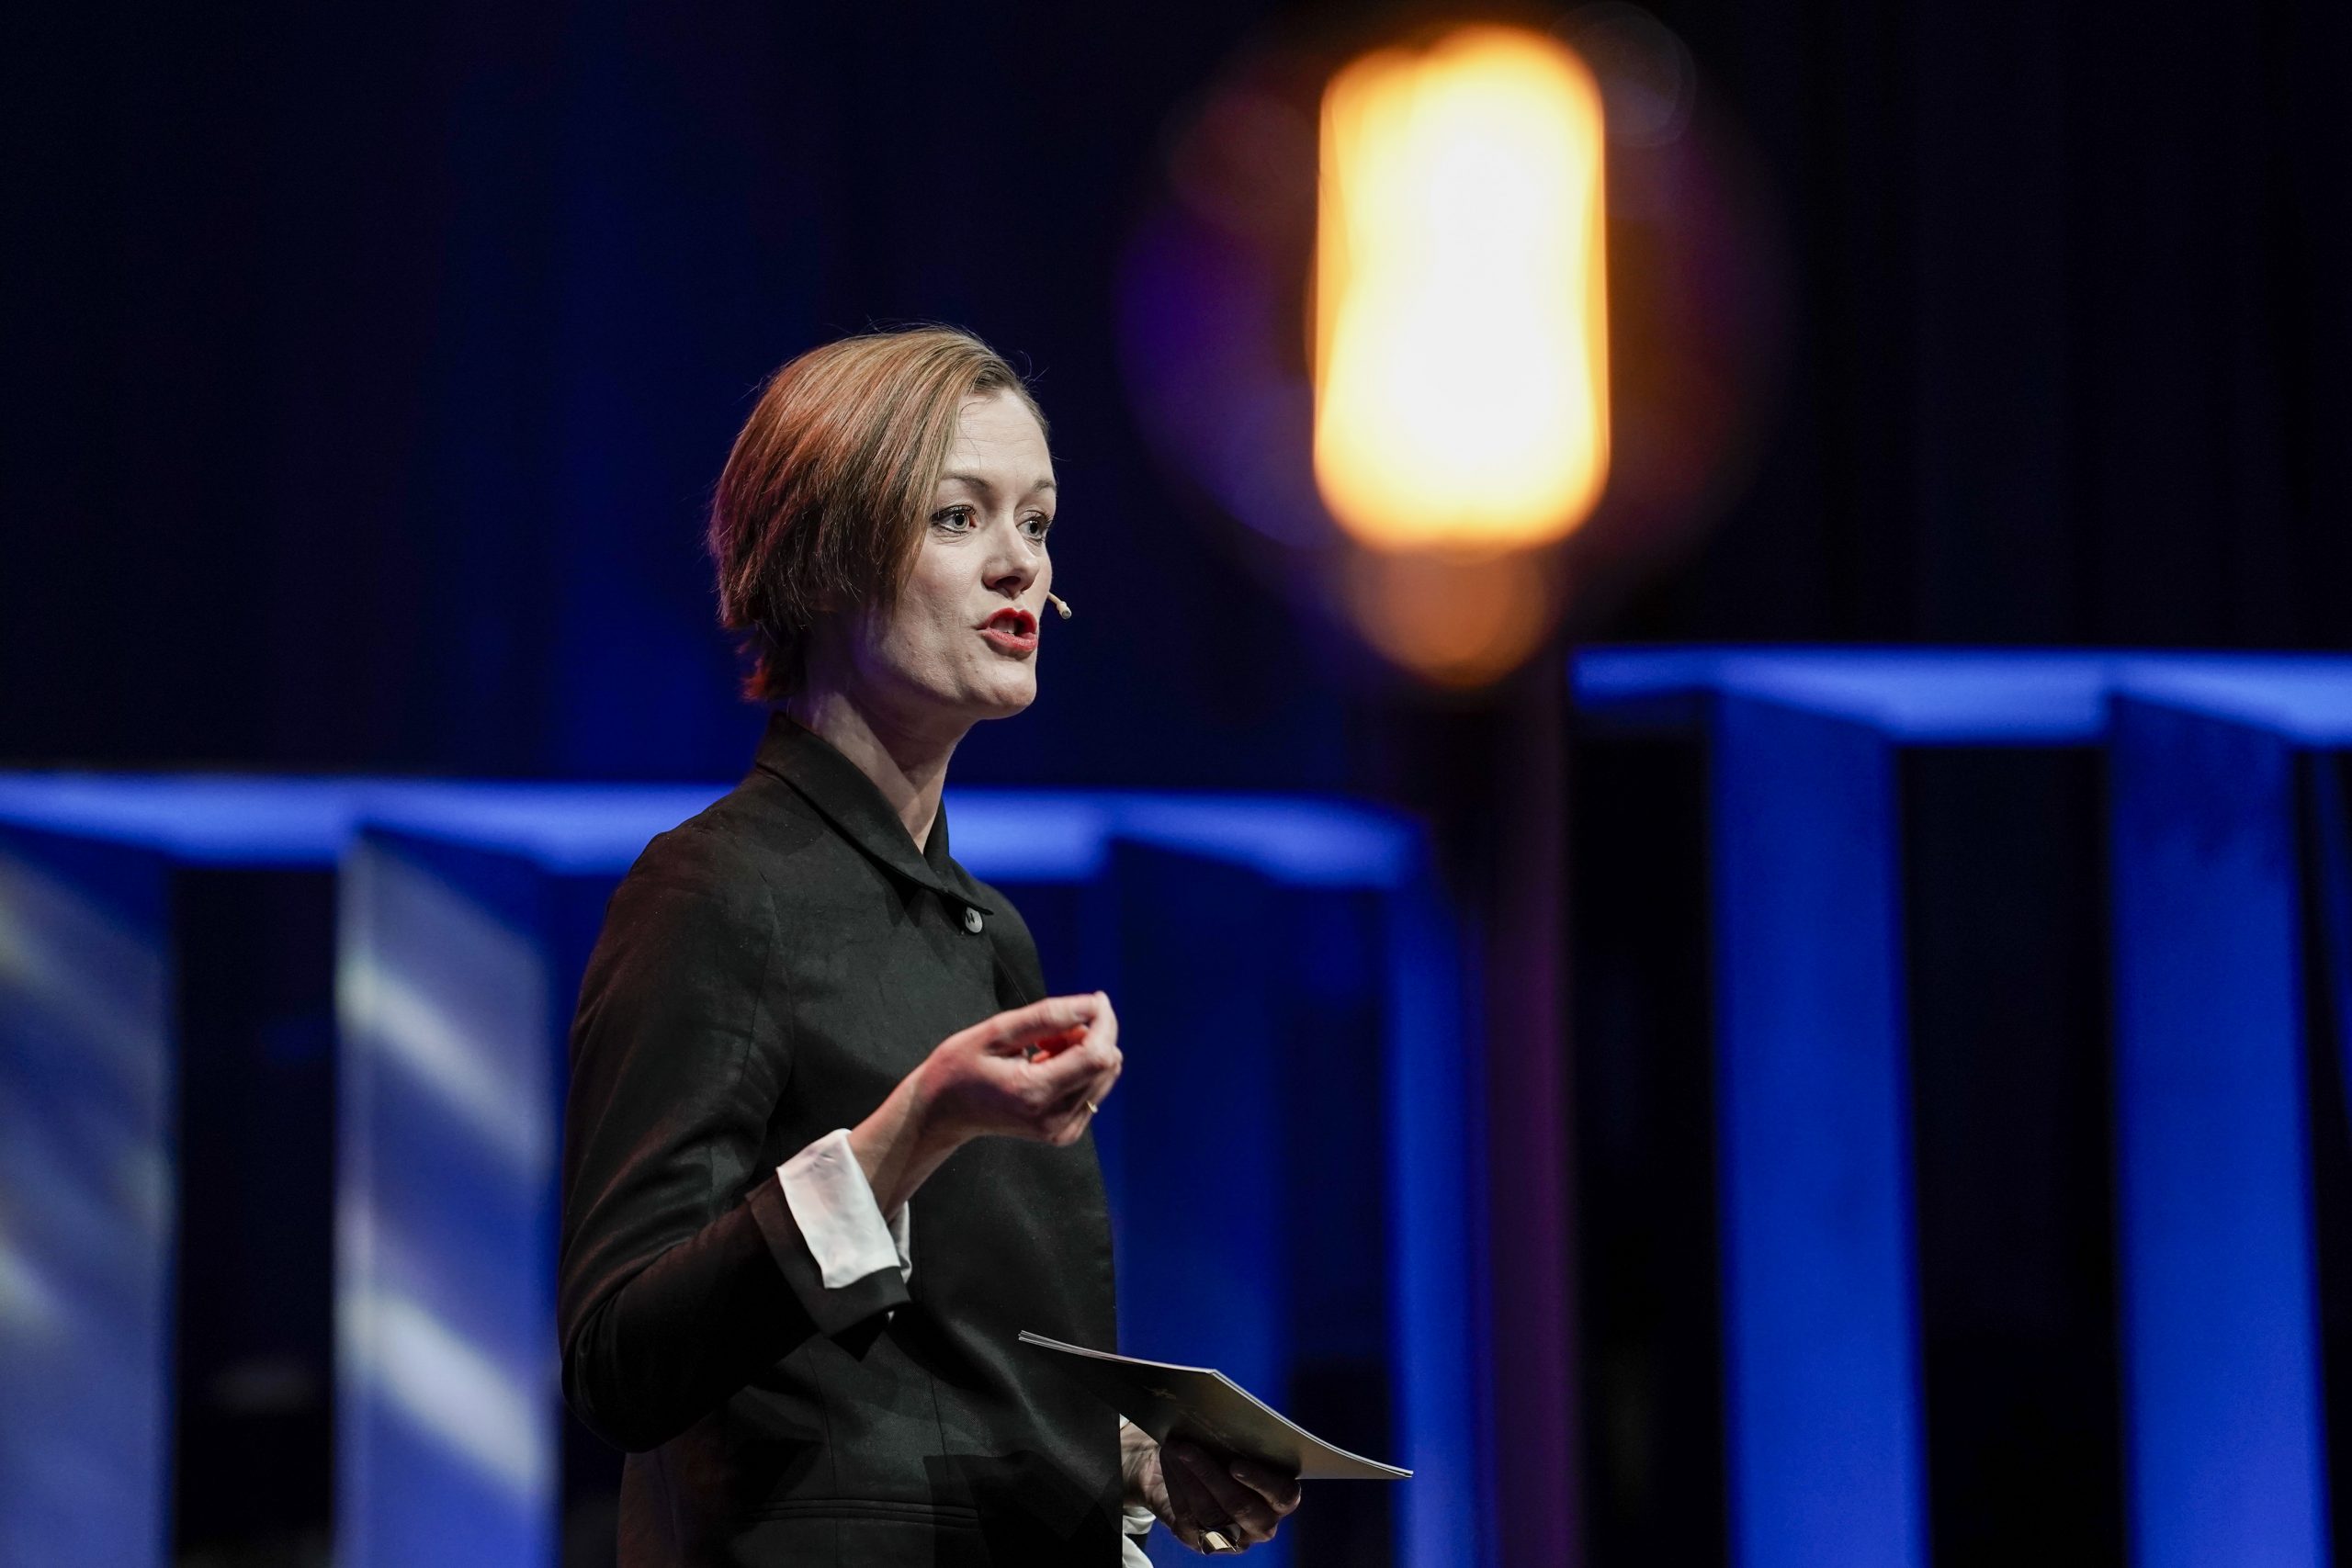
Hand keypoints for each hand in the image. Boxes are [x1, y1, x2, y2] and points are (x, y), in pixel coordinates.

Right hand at [914, 990, 1121, 1147]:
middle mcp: (1054, 1119)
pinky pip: (1092, 1089)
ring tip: (1042, 1048)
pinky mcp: (1065, 1132)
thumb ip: (1047, 1017)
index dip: (1104, 1023)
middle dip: (1089, 1035)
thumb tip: (1092, 1006)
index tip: (1094, 1000)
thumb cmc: (960, 1068)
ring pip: (1103, 1075)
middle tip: (1048, 1030)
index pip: (1097, 1056)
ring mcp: (1061, 1130)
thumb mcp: (996, 1031)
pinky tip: (1045, 1066)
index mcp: (1034, 1093)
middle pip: (1106, 1064)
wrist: (942, 1113)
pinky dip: (1077, 1069)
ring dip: (1083, 1052)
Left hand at [1121, 1425, 1299, 1553]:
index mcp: (1280, 1498)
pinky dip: (1176, 1486)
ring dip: (1188, 1476)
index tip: (1235, 1464)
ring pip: (1211, 1514)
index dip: (1262, 1481)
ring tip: (1174, 1448)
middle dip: (1211, 1475)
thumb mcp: (1235, 1443)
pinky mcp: (1203, 1542)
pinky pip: (1188, 1519)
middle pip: (1241, 1507)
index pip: (1284, 1496)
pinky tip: (1170, 1463)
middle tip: (1189, 1447)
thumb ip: (1241, 1439)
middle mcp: (1261, 1523)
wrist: (1186, 1467)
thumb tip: (1227, 1417)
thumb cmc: (1221, 1449)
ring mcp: (1232, 1538)